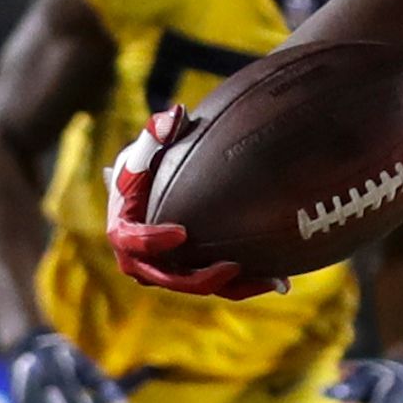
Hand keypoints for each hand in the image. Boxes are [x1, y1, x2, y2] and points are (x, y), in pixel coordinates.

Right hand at [105, 108, 280, 299]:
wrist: (149, 188)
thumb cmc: (144, 166)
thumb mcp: (146, 147)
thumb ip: (157, 130)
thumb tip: (176, 114)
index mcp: (122, 231)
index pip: (133, 241)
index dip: (154, 240)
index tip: (181, 232)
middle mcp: (140, 261)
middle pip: (168, 278)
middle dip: (200, 278)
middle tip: (232, 266)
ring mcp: (166, 272)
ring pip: (199, 288)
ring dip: (234, 287)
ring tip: (271, 281)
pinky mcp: (190, 274)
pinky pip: (216, 287)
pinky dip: (246, 284)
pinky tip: (281, 281)